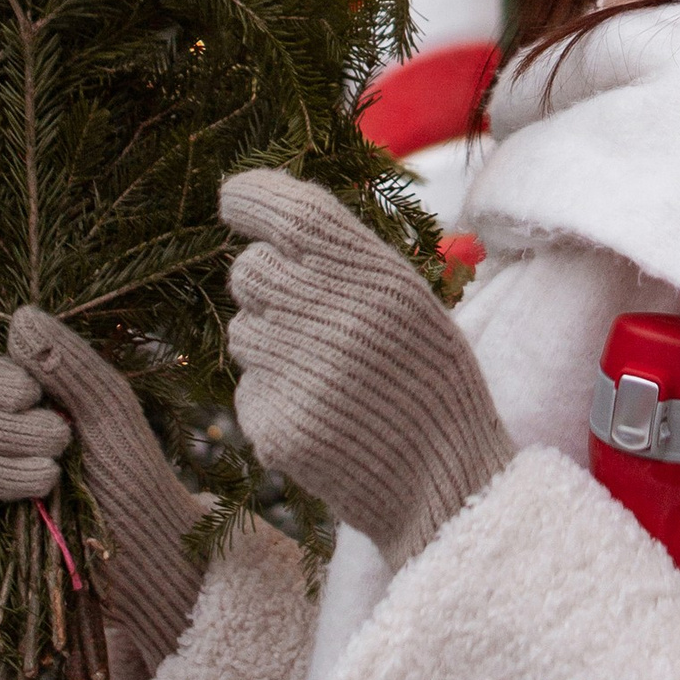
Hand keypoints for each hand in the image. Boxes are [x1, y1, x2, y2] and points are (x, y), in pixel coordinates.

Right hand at [0, 307, 205, 679]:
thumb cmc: (131, 470)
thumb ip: (67, 362)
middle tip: (61, 433)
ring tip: (61, 465)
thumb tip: (20, 315)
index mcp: (24, 394)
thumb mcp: (108, 406)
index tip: (31, 390)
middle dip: (11, 415)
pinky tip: (43, 487)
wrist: (144, 544)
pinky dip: (3, 478)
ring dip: (15, 445)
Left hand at [219, 168, 511, 566]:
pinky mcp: (276, 426)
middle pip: (249, 270)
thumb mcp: (410, 303)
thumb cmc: (429, 381)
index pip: (294, 213)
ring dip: (270, 342)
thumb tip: (269, 219)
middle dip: (262, 282)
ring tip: (325, 374)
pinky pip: (248, 390)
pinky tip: (320, 414)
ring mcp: (300, 375)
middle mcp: (332, 318)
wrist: (447, 482)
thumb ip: (348, 261)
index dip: (253, 197)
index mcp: (376, 279)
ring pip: (242, 331)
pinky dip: (274, 396)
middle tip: (301, 311)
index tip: (231, 198)